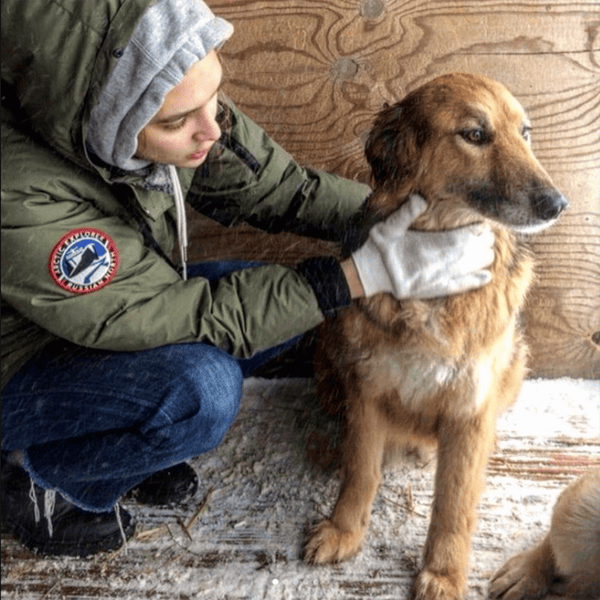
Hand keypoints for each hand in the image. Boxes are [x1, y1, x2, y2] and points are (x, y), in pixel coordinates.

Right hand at [350, 194, 493, 298]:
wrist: (369, 275)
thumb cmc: (379, 247)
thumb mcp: (388, 226)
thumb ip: (405, 213)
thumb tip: (420, 198)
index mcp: (428, 247)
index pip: (461, 239)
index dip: (476, 233)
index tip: (483, 225)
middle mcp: (436, 265)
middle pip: (470, 253)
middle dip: (482, 244)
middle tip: (488, 235)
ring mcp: (437, 279)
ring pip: (469, 269)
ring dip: (482, 259)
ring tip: (487, 249)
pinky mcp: (434, 290)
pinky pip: (460, 287)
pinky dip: (475, 281)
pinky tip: (487, 276)